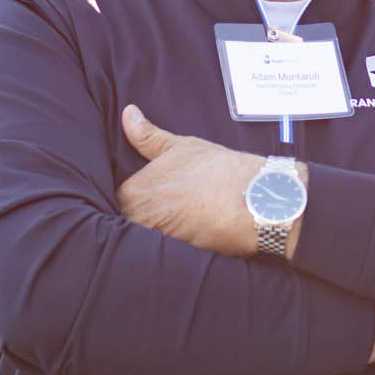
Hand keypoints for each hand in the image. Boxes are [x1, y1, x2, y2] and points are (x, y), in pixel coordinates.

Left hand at [118, 106, 283, 258]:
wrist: (256, 200)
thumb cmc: (218, 171)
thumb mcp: (180, 147)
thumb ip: (146, 135)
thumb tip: (128, 113)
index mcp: (133, 194)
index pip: (118, 202)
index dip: (135, 200)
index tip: (152, 197)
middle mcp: (139, 222)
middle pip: (128, 223)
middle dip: (142, 219)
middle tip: (169, 210)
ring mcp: (156, 244)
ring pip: (144, 240)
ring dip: (154, 235)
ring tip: (181, 223)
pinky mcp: (175, 260)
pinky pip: (162, 257)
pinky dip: (169, 251)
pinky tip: (187, 238)